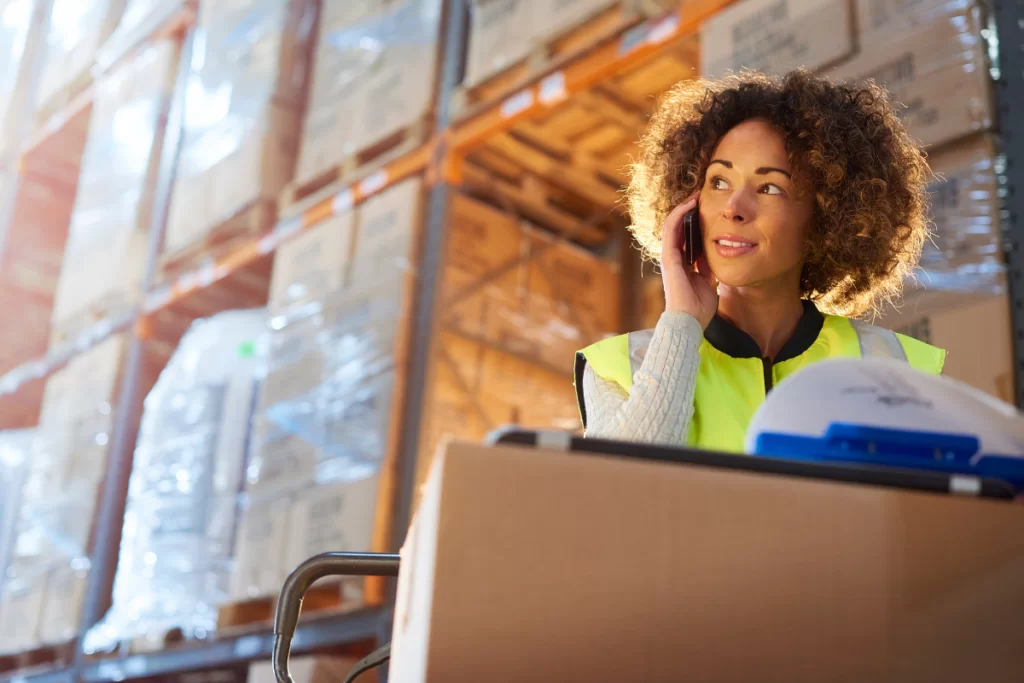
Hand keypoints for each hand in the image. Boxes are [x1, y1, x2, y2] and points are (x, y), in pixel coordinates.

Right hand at [660, 195, 718, 328]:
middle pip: (678, 228)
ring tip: (695, 196)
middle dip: (688, 212)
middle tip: (701, 196)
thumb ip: (709, 267)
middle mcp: (673, 259)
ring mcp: (669, 257)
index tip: (706, 209)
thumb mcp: (710, 282)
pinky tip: (690, 205)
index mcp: (682, 265)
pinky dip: (679, 215)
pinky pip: (671, 230)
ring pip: (671, 225)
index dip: (694, 223)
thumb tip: (716, 252)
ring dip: (683, 208)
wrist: (690, 321)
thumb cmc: (699, 307)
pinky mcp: (668, 257)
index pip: (685, 237)